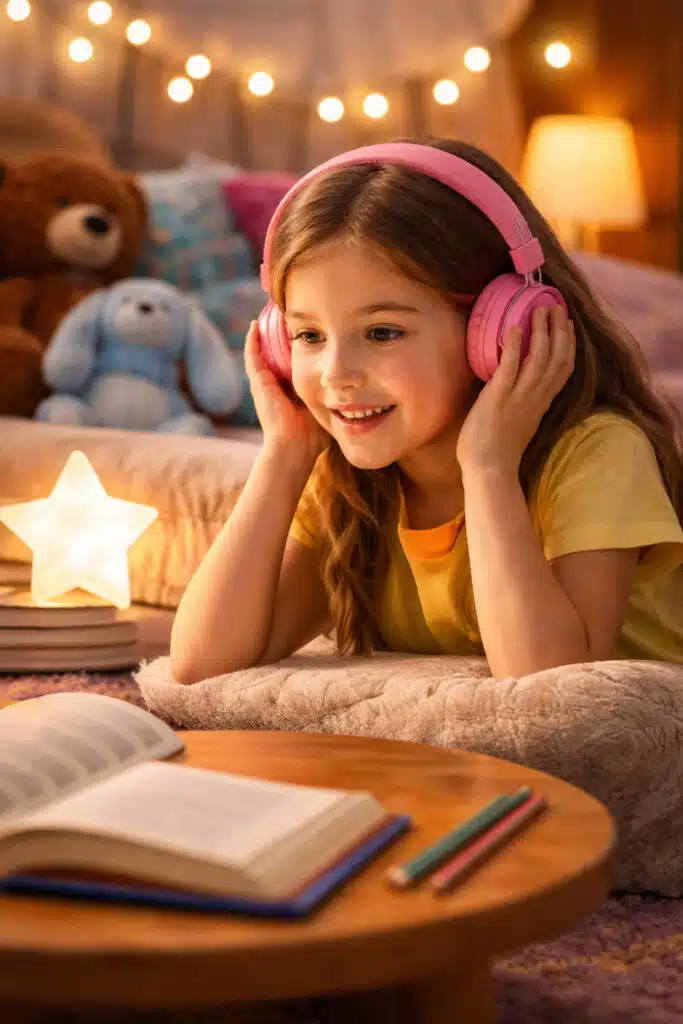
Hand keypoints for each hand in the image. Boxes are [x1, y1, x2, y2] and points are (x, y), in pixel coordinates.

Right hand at [244, 320, 326, 468]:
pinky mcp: (258, 383)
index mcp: (290, 390)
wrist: (294, 448)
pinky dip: (252, 341)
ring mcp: (263, 383)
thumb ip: (335, 398)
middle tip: (285, 313)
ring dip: (264, 332)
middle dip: (279, 334)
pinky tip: (254, 325)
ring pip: (261, 351)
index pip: (292, 361)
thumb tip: (356, 389)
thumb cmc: (313, 435)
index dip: (297, 345)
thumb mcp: (327, 407)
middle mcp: (274, 384)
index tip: (307, 327)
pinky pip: (252, 356)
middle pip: (275, 353)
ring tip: (267, 312)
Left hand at [457, 305, 574, 477]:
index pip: (562, 369)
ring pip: (539, 358)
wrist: (489, 472)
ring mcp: (519, 398)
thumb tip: (513, 390)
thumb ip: (521, 406)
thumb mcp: (517, 424)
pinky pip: (510, 368)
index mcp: (541, 404)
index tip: (567, 325)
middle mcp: (535, 398)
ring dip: (541, 331)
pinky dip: (515, 347)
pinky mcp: (499, 399)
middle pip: (557, 358)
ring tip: (539, 309)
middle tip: (556, 306)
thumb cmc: (496, 454)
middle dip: (558, 330)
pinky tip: (514, 328)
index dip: (567, 345)